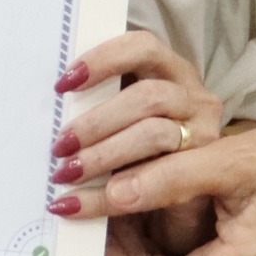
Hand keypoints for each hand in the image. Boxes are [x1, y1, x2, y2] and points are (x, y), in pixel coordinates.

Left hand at [50, 29, 227, 189]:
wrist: (176, 207)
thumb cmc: (139, 152)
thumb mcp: (120, 121)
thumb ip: (99, 107)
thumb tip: (52, 112)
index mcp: (168, 70)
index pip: (142, 48)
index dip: (104, 60)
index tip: (63, 84)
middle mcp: (192, 95)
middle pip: (147, 96)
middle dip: (97, 121)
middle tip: (60, 145)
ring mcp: (203, 132)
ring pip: (154, 133)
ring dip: (104, 154)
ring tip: (68, 173)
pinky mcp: (203, 173)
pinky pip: (154, 181)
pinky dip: (107, 197)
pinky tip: (76, 204)